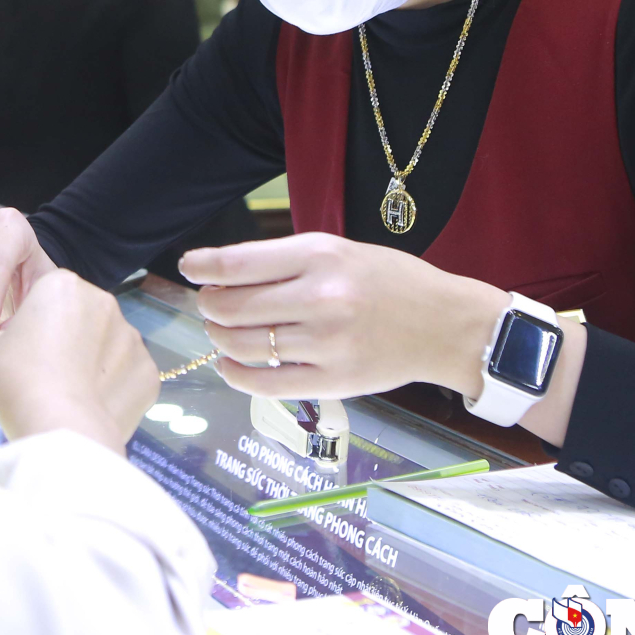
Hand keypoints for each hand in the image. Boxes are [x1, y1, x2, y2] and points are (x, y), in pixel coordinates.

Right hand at [0, 271, 157, 452]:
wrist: (60, 429)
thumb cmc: (17, 382)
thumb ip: (5, 336)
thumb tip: (19, 342)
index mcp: (63, 286)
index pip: (48, 294)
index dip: (35, 321)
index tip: (25, 349)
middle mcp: (104, 302)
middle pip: (83, 316)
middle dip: (69, 339)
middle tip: (47, 374)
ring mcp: (132, 337)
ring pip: (108, 346)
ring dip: (93, 363)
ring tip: (71, 395)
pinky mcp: (148, 371)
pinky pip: (127, 375)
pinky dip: (114, 389)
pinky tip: (92, 407)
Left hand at [179, 233, 508, 400]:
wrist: (446, 325)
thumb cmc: (389, 282)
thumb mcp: (339, 251)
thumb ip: (284, 261)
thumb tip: (221, 273)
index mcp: (320, 255)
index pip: (238, 263)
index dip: (202, 266)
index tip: (188, 267)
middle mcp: (321, 298)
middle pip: (231, 307)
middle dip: (208, 305)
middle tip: (208, 304)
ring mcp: (326, 344)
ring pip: (243, 344)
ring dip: (219, 337)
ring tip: (221, 330)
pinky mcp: (333, 381)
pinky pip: (264, 384)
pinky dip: (236, 373)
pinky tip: (231, 363)